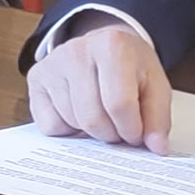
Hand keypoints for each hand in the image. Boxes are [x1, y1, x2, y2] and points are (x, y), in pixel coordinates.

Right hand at [26, 20, 171, 152]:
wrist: (104, 46)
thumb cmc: (130, 68)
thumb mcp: (155, 85)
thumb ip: (158, 117)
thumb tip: (156, 148)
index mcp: (112, 46)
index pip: (119, 105)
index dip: (131, 130)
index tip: (137, 134)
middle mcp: (76, 51)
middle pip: (92, 118)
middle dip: (111, 134)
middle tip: (120, 128)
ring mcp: (52, 65)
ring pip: (71, 123)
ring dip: (90, 131)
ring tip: (101, 115)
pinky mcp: (35, 80)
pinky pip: (50, 125)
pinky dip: (67, 129)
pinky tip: (78, 112)